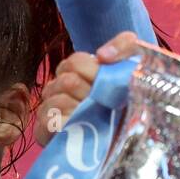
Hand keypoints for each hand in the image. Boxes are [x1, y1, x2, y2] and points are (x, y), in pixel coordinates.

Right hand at [34, 31, 144, 145]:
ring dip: (81, 110)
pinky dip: (66, 125)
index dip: (93, 71)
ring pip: (57, 101)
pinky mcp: (45, 132)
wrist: (134, 133)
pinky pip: (47, 123)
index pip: (75, 62)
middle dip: (90, 93)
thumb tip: (102, 55)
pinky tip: (81, 128)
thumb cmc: (129, 96)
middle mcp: (59, 87)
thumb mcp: (134, 63)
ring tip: (96, 118)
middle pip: (66, 81)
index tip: (109, 84)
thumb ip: (124, 45)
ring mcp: (50, 108)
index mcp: (75, 70)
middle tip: (106, 105)